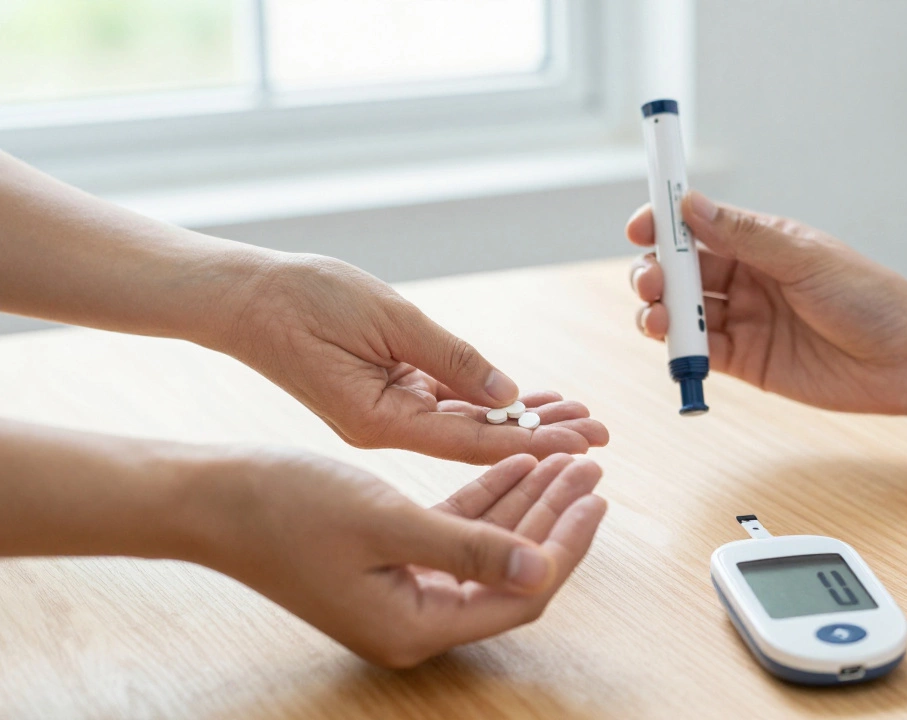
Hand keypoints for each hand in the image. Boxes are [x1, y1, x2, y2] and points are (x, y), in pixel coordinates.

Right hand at [189, 450, 607, 667]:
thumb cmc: (289, 508)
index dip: (565, 547)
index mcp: (415, 625)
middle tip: (590, 467)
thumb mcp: (389, 523)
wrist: (213, 498)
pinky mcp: (387, 557)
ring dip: (526, 501)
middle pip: (510, 570)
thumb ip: (470, 549)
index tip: (596, 498)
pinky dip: (486, 496)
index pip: (520, 594)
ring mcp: (400, 588)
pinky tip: (517, 461)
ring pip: (487, 545)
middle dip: (554, 517)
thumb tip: (543, 571)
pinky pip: (453, 529)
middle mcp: (413, 617)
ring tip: (567, 458)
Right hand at [214, 253, 607, 463]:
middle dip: (541, 435)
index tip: (584, 444)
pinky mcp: (377, 399)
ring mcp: (381, 417)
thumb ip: (452, 360)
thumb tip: (508, 397)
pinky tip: (525, 400)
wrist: (241, 295)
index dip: (535, 443)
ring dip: (520, 418)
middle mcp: (385, 430)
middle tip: (600, 430)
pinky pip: (443, 405)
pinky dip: (484, 403)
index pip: (475, 442)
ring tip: (577, 414)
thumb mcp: (389, 320)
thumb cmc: (304, 300)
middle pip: (478, 440)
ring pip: (465, 424)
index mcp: (381, 421)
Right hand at [626, 191, 906, 414]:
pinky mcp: (745, 361)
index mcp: (761, 242)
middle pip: (680, 270)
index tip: (640, 228)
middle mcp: (746, 277)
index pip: (698, 225)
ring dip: (660, 311)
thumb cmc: (870, 299)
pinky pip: (700, 353)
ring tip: (659, 317)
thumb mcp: (807, 260)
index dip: (664, 223)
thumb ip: (746, 236)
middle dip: (655, 273)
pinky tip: (675, 349)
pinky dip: (680, 352)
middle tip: (652, 283)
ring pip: (682, 312)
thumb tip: (691, 204)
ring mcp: (743, 319)